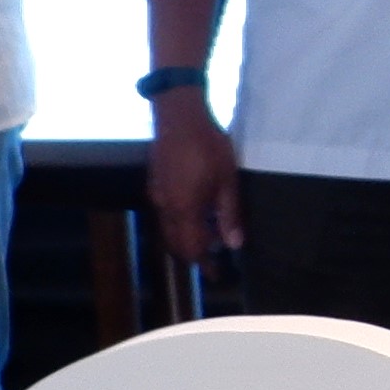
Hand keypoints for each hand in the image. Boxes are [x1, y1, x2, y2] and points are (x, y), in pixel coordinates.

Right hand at [145, 95, 243, 261]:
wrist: (179, 115)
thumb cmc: (209, 146)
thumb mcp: (227, 181)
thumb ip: (229, 215)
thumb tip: (234, 244)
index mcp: (184, 209)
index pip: (192, 248)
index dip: (204, 264)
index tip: (216, 275)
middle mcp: (166, 207)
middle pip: (177, 243)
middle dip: (194, 254)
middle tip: (216, 256)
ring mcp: (157, 195)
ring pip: (169, 229)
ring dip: (187, 237)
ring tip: (211, 233)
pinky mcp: (155, 184)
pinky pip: (166, 214)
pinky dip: (180, 222)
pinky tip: (197, 211)